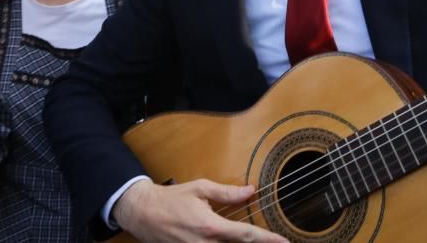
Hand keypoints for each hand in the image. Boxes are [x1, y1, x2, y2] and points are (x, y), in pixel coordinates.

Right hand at [114, 179, 287, 242]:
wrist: (143, 213)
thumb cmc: (171, 199)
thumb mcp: (201, 189)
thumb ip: (227, 193)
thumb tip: (250, 191)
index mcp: (211, 227)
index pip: (246, 235)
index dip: (267, 239)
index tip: (283, 241)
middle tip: (275, 242)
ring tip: (258, 240)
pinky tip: (231, 241)